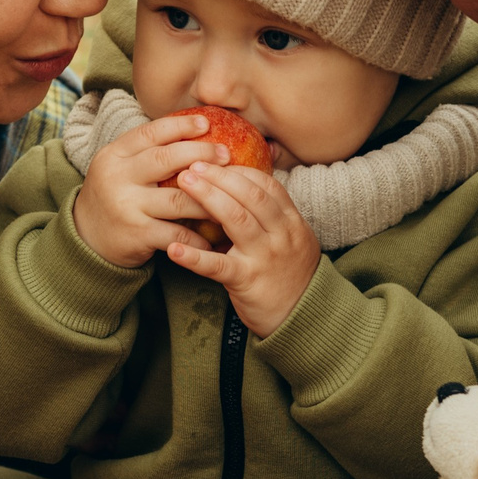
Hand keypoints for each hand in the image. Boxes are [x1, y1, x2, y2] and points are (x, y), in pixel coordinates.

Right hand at [70, 113, 232, 268]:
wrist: (86, 238)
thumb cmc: (115, 195)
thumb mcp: (120, 166)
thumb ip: (147, 151)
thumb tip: (194, 129)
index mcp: (115, 155)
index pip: (150, 133)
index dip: (180, 126)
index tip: (206, 124)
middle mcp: (118, 178)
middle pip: (166, 160)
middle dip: (201, 154)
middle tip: (225, 155)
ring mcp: (127, 207)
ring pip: (179, 199)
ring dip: (209, 199)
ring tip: (230, 196)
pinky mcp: (137, 235)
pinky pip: (177, 233)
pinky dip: (199, 236)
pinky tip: (214, 234)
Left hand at [164, 162, 320, 337]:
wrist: (303, 317)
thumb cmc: (289, 275)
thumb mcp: (293, 239)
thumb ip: (273, 215)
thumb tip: (244, 184)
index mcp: (291, 222)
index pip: (266, 185)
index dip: (238, 171)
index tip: (214, 161)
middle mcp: (281, 235)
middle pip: (250, 195)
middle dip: (219, 176)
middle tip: (192, 165)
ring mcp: (264, 257)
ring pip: (236, 219)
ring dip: (207, 197)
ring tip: (183, 184)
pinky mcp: (247, 281)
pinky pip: (217, 266)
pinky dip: (194, 256)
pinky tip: (173, 247)